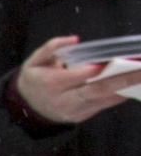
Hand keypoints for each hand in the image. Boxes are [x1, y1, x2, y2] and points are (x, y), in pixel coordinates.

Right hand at [14, 35, 134, 124]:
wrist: (27, 108)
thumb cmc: (35, 79)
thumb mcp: (34, 61)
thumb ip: (51, 47)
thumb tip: (74, 39)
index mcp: (51, 84)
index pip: (80, 75)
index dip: (99, 68)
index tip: (117, 59)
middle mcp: (64, 100)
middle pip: (98, 89)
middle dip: (123, 78)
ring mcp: (74, 110)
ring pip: (105, 99)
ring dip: (127, 87)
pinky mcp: (82, 116)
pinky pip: (105, 104)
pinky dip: (121, 94)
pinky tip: (134, 84)